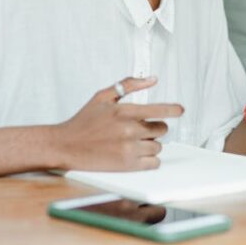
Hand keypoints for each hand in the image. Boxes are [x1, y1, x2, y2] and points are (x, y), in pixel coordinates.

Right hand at [50, 76, 182, 171]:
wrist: (65, 145)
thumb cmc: (83, 121)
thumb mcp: (103, 96)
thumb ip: (129, 85)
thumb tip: (152, 79)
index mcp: (123, 111)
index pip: (158, 109)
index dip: (173, 110)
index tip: (180, 110)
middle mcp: (128, 130)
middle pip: (161, 129)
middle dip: (154, 128)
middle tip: (140, 129)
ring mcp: (129, 149)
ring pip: (157, 146)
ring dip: (150, 144)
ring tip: (133, 142)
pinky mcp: (127, 165)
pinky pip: (153, 162)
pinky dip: (149, 159)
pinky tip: (137, 154)